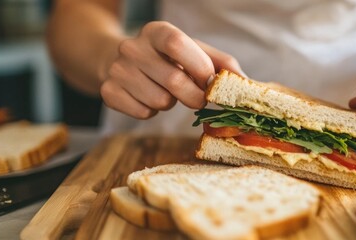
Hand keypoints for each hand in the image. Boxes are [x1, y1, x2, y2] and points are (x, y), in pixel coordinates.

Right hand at [100, 21, 244, 118]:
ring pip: (159, 102)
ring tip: (167, 91)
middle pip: (173, 81)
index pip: (177, 44)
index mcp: (157, 31)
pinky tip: (149, 97)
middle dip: (194, 97)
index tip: (209, 81)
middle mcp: (132, 47)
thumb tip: (247, 83)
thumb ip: (223, 64)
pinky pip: (143, 113)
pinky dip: (152, 111)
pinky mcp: (108, 92)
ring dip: (172, 104)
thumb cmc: (169, 58)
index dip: (199, 67)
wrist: (122, 61)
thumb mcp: (195, 52)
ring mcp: (117, 70)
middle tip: (197, 97)